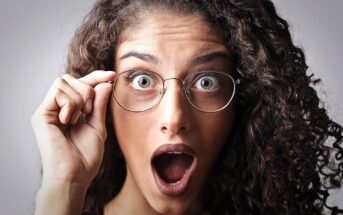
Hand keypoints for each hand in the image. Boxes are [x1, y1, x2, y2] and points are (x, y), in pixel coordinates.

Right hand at [31, 70, 115, 188]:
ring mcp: (48, 111)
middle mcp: (56, 108)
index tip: (112, 75)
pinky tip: (69, 120)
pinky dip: (70, 102)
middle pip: (72, 78)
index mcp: (69, 111)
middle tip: (90, 110)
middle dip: (88, 88)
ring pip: (65, 81)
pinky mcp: (41, 114)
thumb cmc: (85, 157)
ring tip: (78, 118)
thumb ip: (99, 105)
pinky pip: (58, 90)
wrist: (74, 176)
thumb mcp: (98, 126)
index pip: (80, 85)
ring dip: (79, 98)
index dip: (96, 77)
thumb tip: (105, 83)